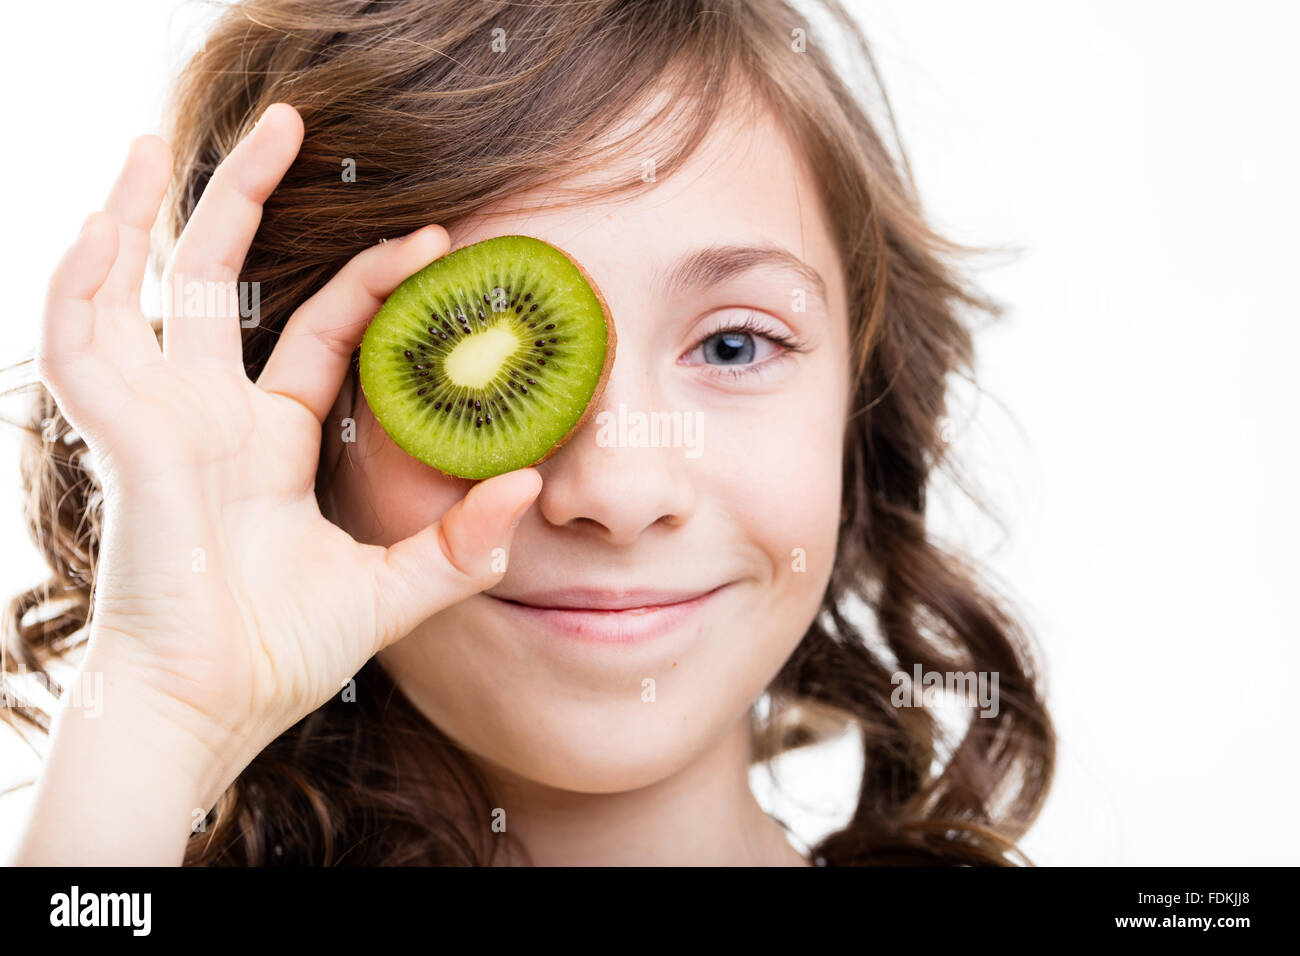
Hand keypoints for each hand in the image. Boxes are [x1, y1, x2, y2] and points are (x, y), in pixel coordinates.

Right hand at [35, 103, 540, 799]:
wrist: (210, 709)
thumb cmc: (280, 655)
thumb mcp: (390, 589)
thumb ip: (458, 544)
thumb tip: (529, 484)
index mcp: (267, 443)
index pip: (318, 332)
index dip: (367, 282)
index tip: (431, 242)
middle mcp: (208, 417)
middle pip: (219, 280)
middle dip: (246, 197)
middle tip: (291, 123)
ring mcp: (159, 420)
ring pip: (136, 289)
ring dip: (143, 211)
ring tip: (160, 142)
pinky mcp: (120, 436)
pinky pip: (78, 340)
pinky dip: (80, 280)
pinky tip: (102, 222)